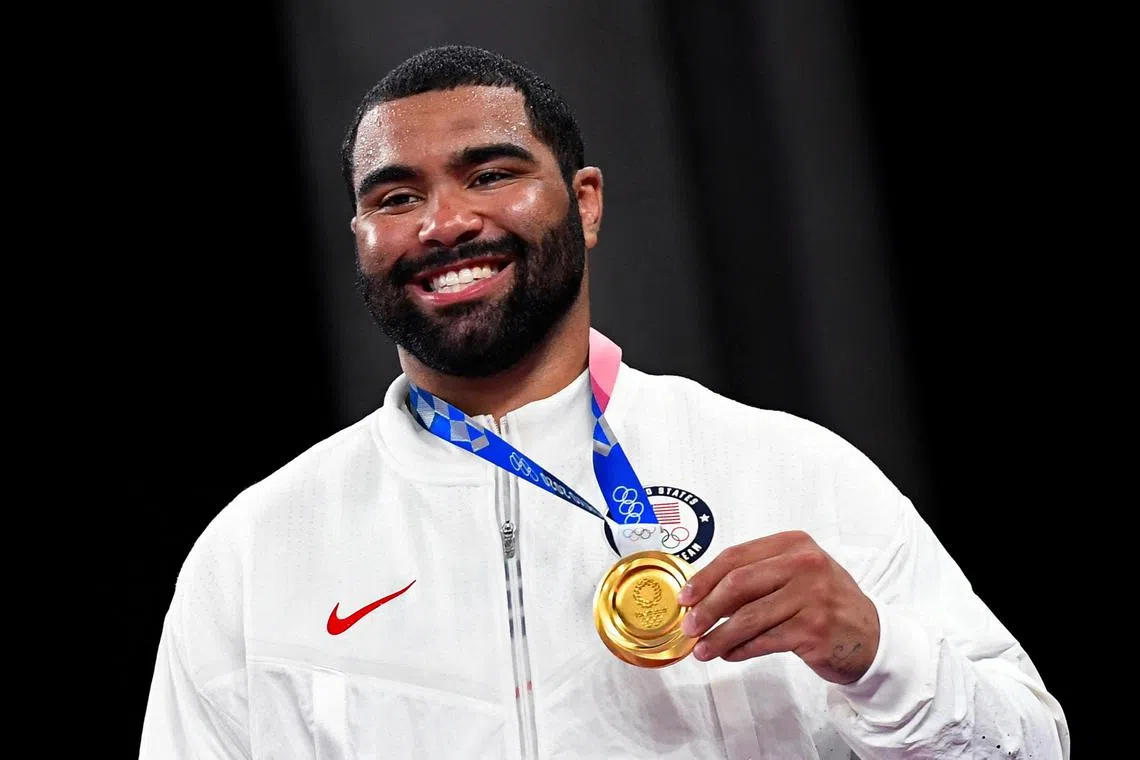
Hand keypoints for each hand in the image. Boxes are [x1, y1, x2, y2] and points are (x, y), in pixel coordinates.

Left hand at [677, 530, 878, 683]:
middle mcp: (805, 565)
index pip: (736, 557)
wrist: (870, 635)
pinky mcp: (814, 630)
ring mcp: (812, 598)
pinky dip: (741, 649)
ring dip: (719, 636)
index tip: (686, 596)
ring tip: (703, 649)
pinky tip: (729, 654)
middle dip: (707, 607)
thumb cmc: (824, 603)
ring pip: (749, 617)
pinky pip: (764, 641)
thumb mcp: (795, 575)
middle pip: (738, 584)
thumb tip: (703, 595)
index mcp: (794, 544)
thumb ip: (755, 577)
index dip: (705, 578)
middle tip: (689, 625)